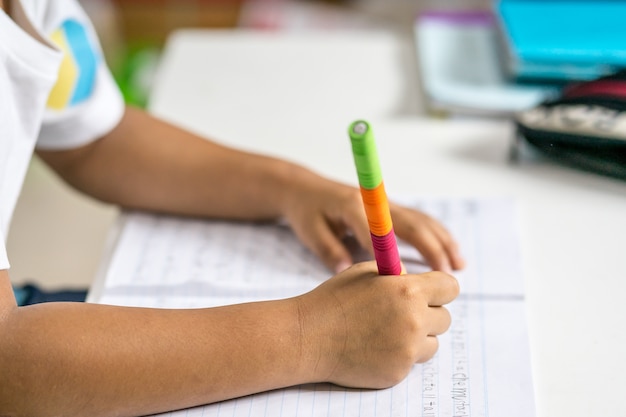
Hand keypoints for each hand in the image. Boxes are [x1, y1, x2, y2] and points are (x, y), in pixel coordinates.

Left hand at [282, 175, 464, 272]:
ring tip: (458, 265)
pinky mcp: (391, 208)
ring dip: (442, 241)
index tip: (406, 281)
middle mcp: (376, 204)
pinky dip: (436, 235)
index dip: (393, 256)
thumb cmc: (307, 210)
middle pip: (412, 223)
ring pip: (422, 221)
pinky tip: (448, 251)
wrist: (306, 188)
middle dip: (432, 248)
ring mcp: (387, 204)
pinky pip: (419, 221)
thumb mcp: (309, 231)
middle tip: (446, 274)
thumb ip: (328, 250)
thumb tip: (346, 270)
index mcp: (354, 207)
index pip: (378, 232)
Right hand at [295, 261, 458, 387]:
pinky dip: (400, 355)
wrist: (309, 337)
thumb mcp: (365, 272)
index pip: (450, 287)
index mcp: (408, 290)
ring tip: (386, 331)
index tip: (432, 291)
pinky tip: (375, 347)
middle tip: (402, 312)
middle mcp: (414, 320)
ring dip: (418, 337)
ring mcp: (407, 349)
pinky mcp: (398, 371)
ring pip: (432, 342)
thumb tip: (418, 280)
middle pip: (445, 317)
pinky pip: (413, 361)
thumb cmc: (334, 300)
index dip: (440, 288)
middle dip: (427, 313)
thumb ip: (397, 274)